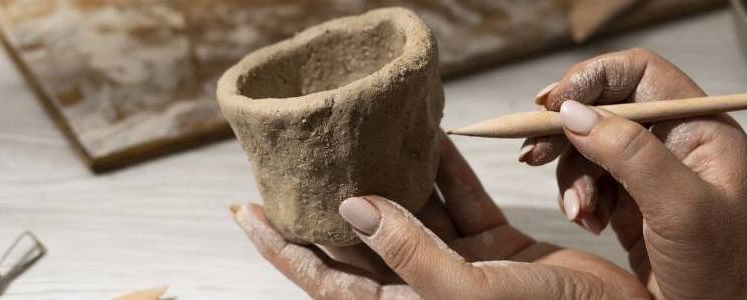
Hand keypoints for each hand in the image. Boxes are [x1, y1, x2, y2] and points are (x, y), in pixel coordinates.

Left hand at [232, 135, 649, 298]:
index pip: (327, 281)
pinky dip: (450, 171)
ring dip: (393, 174)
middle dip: (332, 202)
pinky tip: (432, 138)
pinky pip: (465, 202)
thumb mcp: (469, 295)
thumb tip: (353, 208)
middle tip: (301, 160)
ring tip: (361, 134)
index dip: (284, 248)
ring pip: (415, 213)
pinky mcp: (500, 250)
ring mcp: (463, 270)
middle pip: (363, 243)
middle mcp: (426, 290)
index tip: (246, 211)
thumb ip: (410, 253)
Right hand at [520, 48, 746, 298]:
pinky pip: (591, 183)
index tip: (553, 104)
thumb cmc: (729, 268)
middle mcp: (675, 142)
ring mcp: (653, 173)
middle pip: (605, 107)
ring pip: (591, 148)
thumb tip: (575, 113)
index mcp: (699, 125)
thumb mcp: (681, 207)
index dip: (592, 79)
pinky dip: (580, 199)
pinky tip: (589, 223)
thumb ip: (630, 154)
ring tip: (580, 212)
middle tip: (533, 153)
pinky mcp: (635, 204)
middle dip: (567, 130)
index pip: (638, 73)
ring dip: (572, 177)